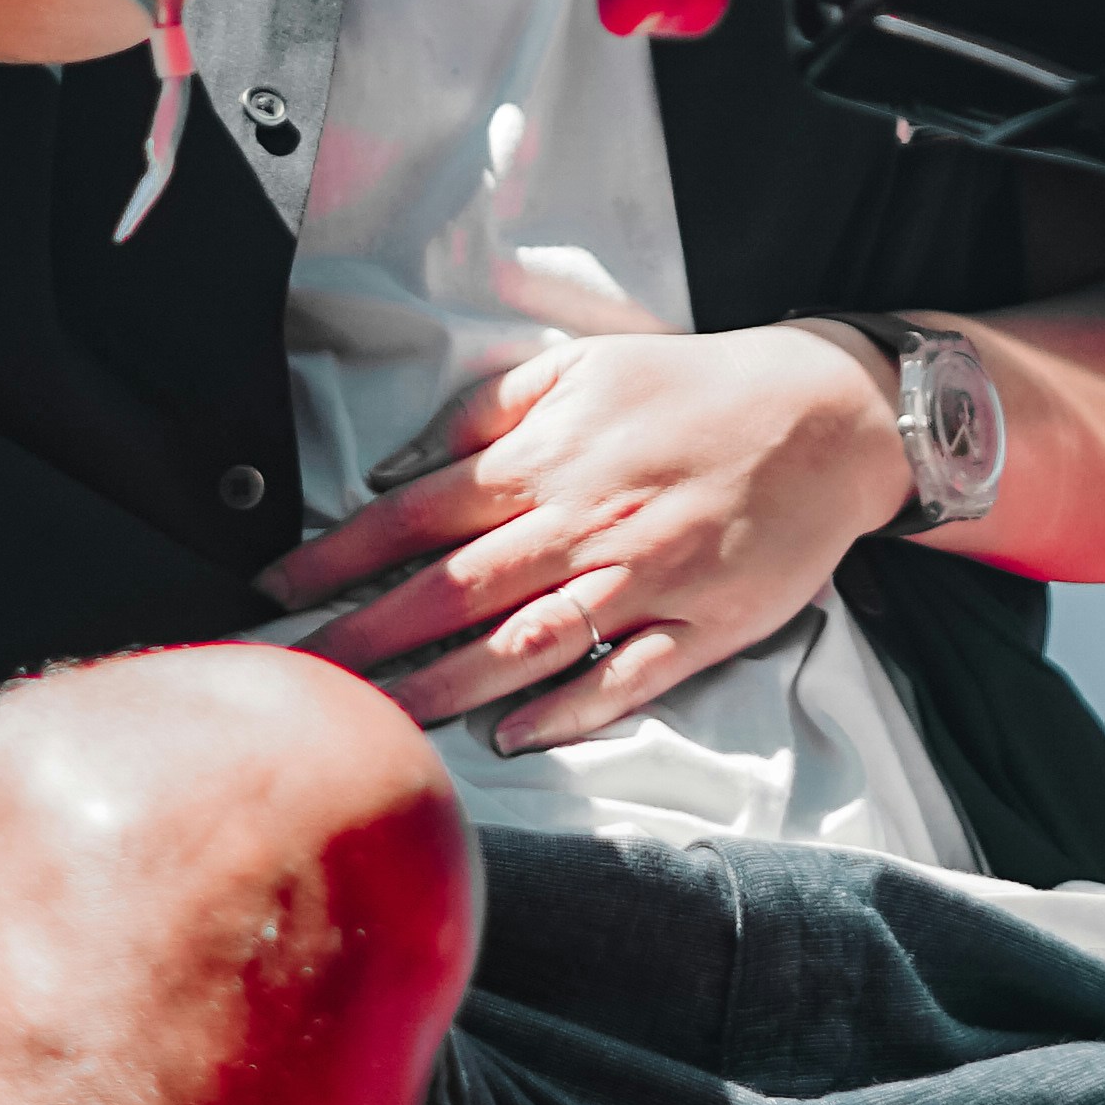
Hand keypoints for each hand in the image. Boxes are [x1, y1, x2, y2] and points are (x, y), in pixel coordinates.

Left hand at [254, 327, 911, 751]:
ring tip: (377, 722)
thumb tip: (399, 470)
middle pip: (453, 590)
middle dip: (366, 638)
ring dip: (443, 687)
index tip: (278, 591)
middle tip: (298, 677)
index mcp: (548, 457)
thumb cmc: (689, 391)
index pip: (416, 514)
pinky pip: (628, 678)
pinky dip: (569, 710)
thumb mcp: (579, 368)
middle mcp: (587, 523)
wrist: (827, 415)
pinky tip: (511, 737)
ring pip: (527, 644)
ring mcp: (647, 580)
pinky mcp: (705, 625)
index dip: (339, 557)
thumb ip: (482, 414)